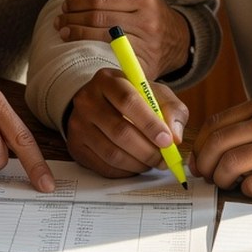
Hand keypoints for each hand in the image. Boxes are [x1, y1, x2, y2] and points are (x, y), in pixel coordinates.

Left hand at [54, 0, 190, 76]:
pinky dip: (92, 53)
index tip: (65, 6)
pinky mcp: (144, 66)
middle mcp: (147, 22)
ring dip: (77, 35)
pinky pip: (111, 59)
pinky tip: (80, 49)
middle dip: (73, 19)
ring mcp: (146, 46)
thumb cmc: (151, 12)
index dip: (77, 2)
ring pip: (101, 39)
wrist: (179, 41)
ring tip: (64, 32)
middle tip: (59, 20)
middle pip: (98, 19)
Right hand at [63, 68, 188, 178]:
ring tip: (153, 162)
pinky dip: (126, 171)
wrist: (103, 102)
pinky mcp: (75, 146)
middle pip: (119, 131)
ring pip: (112, 153)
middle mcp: (87, 101)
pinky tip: (136, 164)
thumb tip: (175, 138)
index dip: (150, 123)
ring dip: (139, 164)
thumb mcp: (155, 94)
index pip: (128, 101)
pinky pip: (104, 167)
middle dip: (148, 150)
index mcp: (107, 80)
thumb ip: (171, 110)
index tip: (168, 141)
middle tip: (164, 159)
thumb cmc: (133, 98)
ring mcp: (78, 125)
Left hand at [191, 95, 251, 196]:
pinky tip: (251, 188)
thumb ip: (251, 121)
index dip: (201, 145)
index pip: (217, 123)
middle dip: (205, 164)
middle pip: (219, 143)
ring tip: (226, 183)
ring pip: (232, 163)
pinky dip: (245, 189)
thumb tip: (214, 144)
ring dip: (221, 178)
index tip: (198, 159)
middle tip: (206, 175)